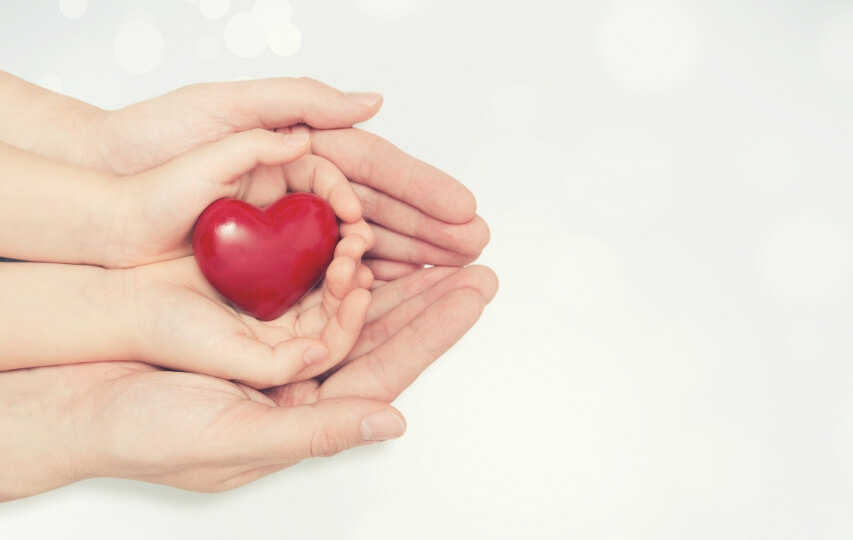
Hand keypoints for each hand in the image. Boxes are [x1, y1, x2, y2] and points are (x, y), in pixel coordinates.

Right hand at [0, 263, 495, 500]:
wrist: (67, 399)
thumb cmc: (140, 433)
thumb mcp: (235, 435)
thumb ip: (319, 429)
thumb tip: (393, 424)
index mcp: (303, 415)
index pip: (387, 368)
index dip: (435, 330)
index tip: (477, 290)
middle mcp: (295, 380)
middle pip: (380, 331)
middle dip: (427, 295)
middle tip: (472, 257)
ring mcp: (269, 345)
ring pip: (346, 301)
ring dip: (387, 269)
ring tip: (427, 240)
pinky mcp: (241, 314)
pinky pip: (301, 280)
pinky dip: (331, 255)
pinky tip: (358, 232)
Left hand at [90, 78, 488, 267]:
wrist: (100, 201)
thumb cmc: (151, 145)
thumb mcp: (223, 106)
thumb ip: (299, 100)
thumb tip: (369, 103)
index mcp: (300, 148)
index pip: (375, 170)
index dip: (422, 190)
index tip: (462, 208)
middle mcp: (303, 191)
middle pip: (381, 211)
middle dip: (433, 229)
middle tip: (476, 246)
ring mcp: (291, 231)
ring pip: (365, 246)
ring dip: (413, 258)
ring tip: (455, 271)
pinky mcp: (272, 269)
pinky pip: (331, 278)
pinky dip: (370, 284)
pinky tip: (401, 291)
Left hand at [105, 127, 371, 267]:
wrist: (108, 208)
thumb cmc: (151, 147)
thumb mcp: (217, 113)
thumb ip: (274, 116)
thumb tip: (326, 129)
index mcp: (271, 151)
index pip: (326, 173)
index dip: (345, 194)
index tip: (352, 217)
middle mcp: (273, 188)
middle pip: (330, 210)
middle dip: (353, 231)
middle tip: (361, 254)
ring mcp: (262, 225)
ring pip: (317, 243)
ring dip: (338, 260)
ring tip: (348, 280)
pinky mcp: (249, 258)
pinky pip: (292, 269)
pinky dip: (312, 280)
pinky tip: (321, 296)